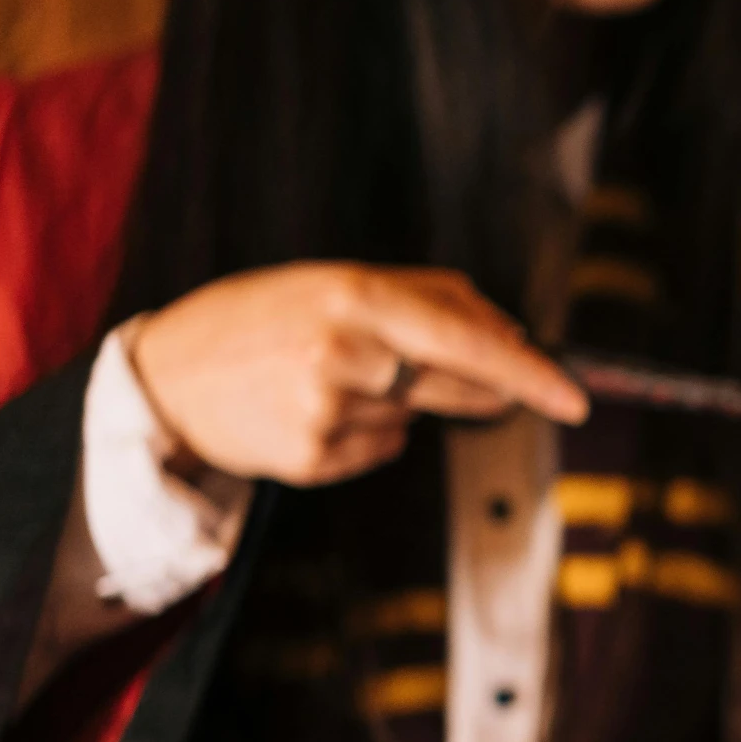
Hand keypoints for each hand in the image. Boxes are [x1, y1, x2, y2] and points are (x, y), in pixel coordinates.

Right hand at [129, 262, 587, 487]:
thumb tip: (513, 336)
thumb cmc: (261, 318)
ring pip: (417, 419)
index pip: (466, 341)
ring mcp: (328, 412)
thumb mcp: (336, 282)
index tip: (574, 399)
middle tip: (428, 374)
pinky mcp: (315, 459)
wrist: (166, 378)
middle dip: (476, 388)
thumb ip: (431, 298)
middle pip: (460, 387)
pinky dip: (366, 432)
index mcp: (354, 296)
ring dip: (396, 403)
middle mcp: (343, 353)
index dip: (529, 373)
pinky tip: (313, 411)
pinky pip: (383, 449)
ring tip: (326, 380)